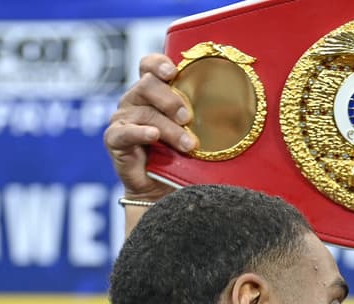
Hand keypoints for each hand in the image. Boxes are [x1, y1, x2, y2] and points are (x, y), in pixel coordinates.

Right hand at [103, 54, 196, 201]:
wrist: (162, 190)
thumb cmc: (180, 157)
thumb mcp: (195, 133)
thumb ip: (204, 117)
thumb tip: (238, 109)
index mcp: (152, 92)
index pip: (148, 66)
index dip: (158, 64)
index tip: (174, 71)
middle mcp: (134, 101)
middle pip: (147, 85)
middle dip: (171, 99)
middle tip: (189, 118)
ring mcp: (123, 119)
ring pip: (145, 113)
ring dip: (169, 128)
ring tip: (188, 144)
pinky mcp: (115, 139)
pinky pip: (125, 132)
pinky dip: (140, 133)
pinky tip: (153, 136)